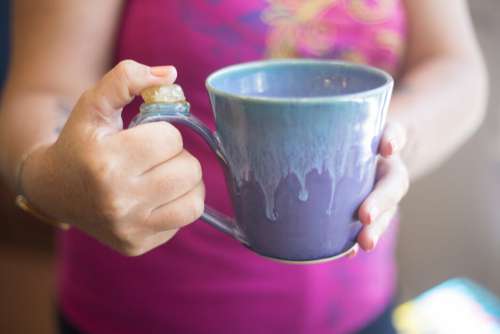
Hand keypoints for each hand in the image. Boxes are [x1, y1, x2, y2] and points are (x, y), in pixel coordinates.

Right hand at [22, 60, 204, 255]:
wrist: (56, 190)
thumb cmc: (81, 143)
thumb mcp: (94, 104)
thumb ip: (127, 78)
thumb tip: (171, 74)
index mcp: (106, 162)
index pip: (171, 139)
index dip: (163, 132)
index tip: (143, 137)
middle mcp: (118, 201)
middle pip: (189, 170)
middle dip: (176, 156)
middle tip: (154, 158)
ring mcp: (129, 228)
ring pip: (194, 200)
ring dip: (185, 182)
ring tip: (163, 175)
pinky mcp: (137, 245)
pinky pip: (184, 220)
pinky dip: (178, 204)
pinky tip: (155, 197)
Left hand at [348, 122, 408, 256]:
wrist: (370, 155)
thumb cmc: (354, 136)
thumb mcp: (354, 123)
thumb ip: (346, 119)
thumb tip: (311, 118)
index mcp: (386, 144)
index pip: (394, 136)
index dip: (392, 140)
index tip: (387, 147)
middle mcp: (387, 172)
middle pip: (391, 187)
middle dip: (380, 202)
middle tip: (365, 215)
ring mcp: (380, 195)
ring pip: (384, 213)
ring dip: (375, 228)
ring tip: (364, 244)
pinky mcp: (368, 213)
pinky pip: (367, 228)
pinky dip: (355, 242)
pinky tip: (348, 252)